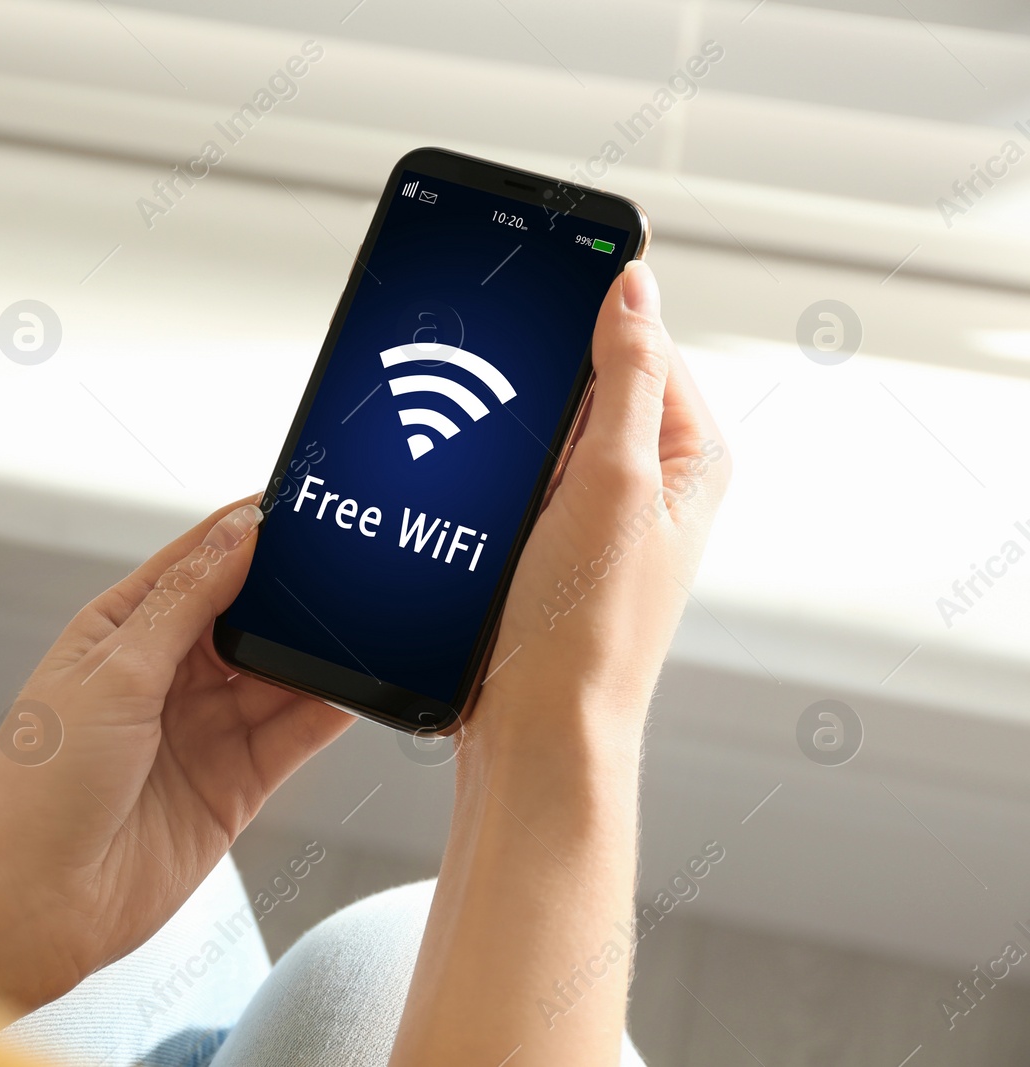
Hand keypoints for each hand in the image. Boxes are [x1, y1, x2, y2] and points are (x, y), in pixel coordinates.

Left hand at [0, 501, 353, 1009]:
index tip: (303, 506)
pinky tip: (359, 685)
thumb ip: (187, 603)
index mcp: (121, 631)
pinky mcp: (233, 785)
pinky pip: (294, 735)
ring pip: (278, 675)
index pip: (197, 562)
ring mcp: (201, 731)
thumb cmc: (36, 784)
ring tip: (366, 621)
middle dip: (293, 594)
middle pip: (247, 617)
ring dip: (317, 652)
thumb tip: (240, 533)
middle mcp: (164, 676)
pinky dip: (328, 710)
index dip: (248, 532)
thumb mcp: (114, 671)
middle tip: (349, 565)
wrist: (28, 901)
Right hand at [390, 261, 730, 1066]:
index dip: (589, 309)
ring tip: (461, 411)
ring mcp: (593, 515)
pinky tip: (452, 464)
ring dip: (503, 418)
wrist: (534, 735)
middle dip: (536, 368)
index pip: (646, 342)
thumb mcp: (616, 481)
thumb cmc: (586, 629)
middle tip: (480, 354)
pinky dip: (483, 461)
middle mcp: (649, 482)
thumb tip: (631, 284)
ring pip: (543, 428)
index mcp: (691, 458)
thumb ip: (628, 377)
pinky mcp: (543, 544)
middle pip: (590, 381)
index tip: (533, 279)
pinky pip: (512, 474)